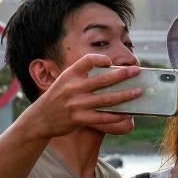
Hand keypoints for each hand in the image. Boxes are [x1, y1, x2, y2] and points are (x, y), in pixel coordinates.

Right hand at [23, 54, 140, 138]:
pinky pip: (102, 117)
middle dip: (122, 75)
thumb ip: (82, 76)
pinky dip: (116, 115)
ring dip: (125, 95)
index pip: (87, 61)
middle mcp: (73, 88)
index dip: (100, 59)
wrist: (40, 119)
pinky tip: (127, 113)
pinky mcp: (79, 119)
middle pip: (103, 79)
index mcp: (69, 75)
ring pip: (106, 99)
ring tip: (138, 91)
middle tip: (136, 71)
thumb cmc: (57, 98)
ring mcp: (76, 104)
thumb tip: (110, 74)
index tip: (110, 62)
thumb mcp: (64, 81)